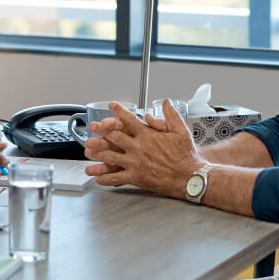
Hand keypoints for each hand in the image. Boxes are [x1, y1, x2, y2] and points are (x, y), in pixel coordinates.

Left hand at [84, 100, 204, 199]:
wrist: (190, 177)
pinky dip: (106, 177)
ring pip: (111, 156)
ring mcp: (136, 163)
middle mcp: (139, 148)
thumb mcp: (181, 130)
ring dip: (98, 153)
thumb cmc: (186, 155)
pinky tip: (98, 177)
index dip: (119, 111)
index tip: (111, 105)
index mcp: (148, 135)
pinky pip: (117, 177)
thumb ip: (171, 115)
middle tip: (93, 127)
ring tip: (88, 150)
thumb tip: (165, 102)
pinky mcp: (136, 177)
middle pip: (115, 137)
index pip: (129, 120)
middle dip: (101, 131)